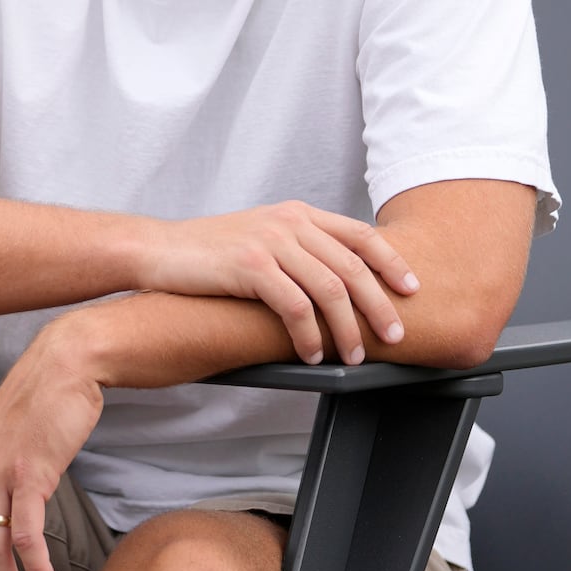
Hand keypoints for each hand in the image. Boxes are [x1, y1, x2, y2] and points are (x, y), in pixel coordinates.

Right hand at [137, 202, 419, 364]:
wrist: (159, 250)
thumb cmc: (210, 252)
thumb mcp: (262, 236)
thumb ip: (299, 247)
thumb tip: (337, 280)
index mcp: (299, 214)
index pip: (360, 235)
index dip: (391, 262)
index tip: (411, 289)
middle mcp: (290, 222)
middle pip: (352, 266)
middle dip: (378, 305)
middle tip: (393, 335)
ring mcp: (270, 242)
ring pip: (329, 289)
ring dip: (347, 329)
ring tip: (354, 356)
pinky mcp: (250, 266)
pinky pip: (294, 306)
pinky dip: (308, 334)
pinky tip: (312, 354)